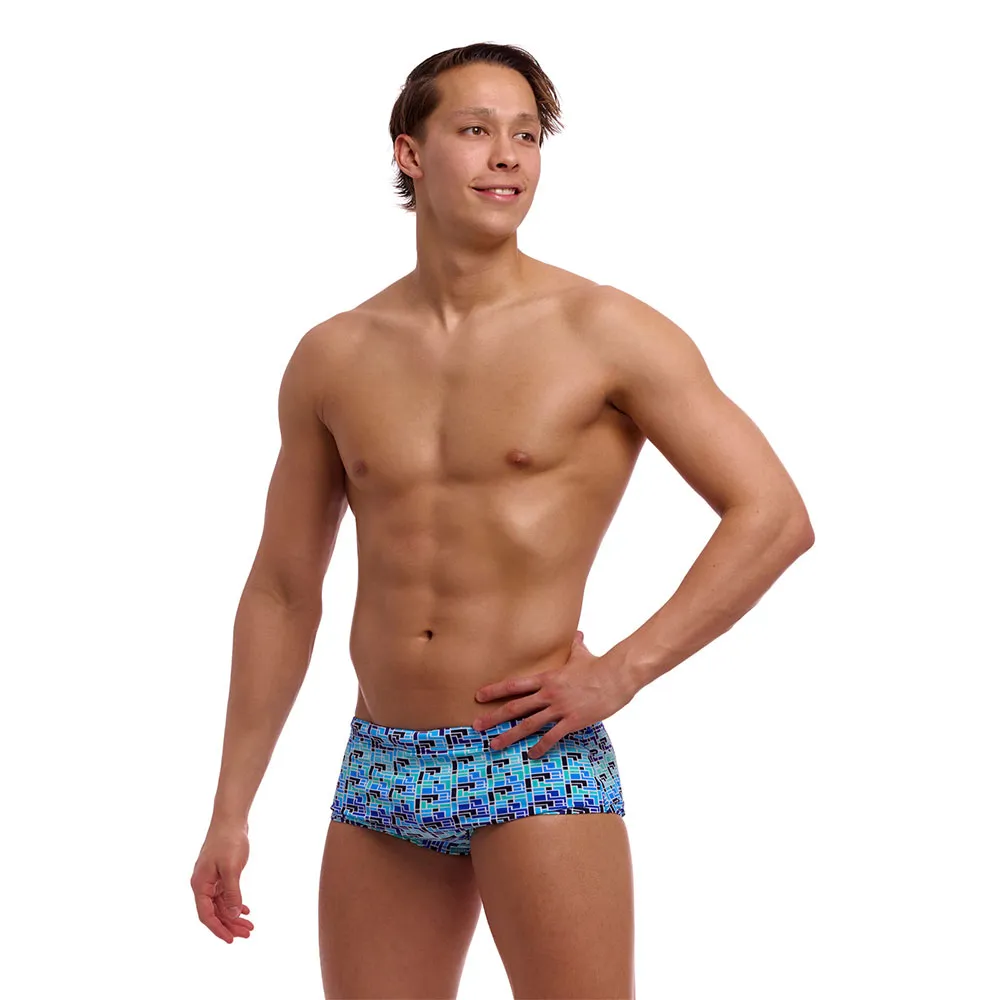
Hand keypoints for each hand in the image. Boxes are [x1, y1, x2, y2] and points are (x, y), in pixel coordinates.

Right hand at [191, 823, 253, 942]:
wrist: (230, 819)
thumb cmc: (228, 841)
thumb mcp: (231, 869)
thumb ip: (232, 892)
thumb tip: (232, 914)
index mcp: (200, 885)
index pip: (206, 915)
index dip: (218, 929)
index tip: (231, 940)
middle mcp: (203, 884)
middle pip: (215, 912)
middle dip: (230, 924)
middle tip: (248, 934)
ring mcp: (211, 879)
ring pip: (221, 904)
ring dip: (234, 915)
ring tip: (250, 926)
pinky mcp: (220, 874)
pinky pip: (225, 894)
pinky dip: (234, 903)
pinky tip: (245, 910)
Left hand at [472, 630, 634, 757]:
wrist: (616, 676)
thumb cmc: (599, 665)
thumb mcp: (582, 654)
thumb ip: (575, 647)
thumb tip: (577, 635)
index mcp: (547, 678)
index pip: (515, 685)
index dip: (495, 690)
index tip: (479, 696)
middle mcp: (549, 693)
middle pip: (515, 707)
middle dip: (493, 717)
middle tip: (476, 726)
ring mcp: (559, 708)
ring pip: (528, 724)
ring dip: (509, 736)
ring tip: (494, 745)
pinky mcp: (572, 721)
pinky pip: (552, 736)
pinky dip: (540, 747)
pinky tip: (531, 755)